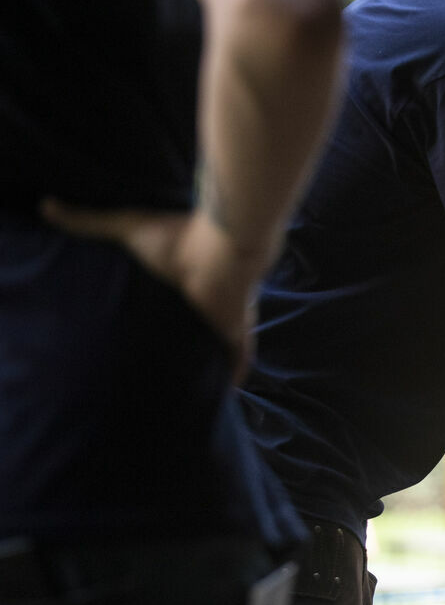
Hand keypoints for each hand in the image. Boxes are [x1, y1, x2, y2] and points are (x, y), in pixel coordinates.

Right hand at [39, 198, 268, 381]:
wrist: (222, 249)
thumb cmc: (180, 237)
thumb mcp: (128, 227)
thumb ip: (89, 221)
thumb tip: (47, 207)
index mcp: (184, 279)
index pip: (170, 304)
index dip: (157, 317)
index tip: (137, 333)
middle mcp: (205, 300)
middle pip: (191, 328)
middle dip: (178, 344)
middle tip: (154, 368)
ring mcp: (223, 318)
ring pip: (213, 347)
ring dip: (203, 362)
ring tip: (181, 387)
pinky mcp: (236, 334)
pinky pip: (237, 361)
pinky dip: (231, 378)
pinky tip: (222, 397)